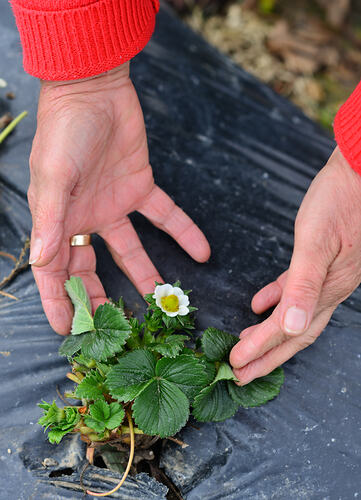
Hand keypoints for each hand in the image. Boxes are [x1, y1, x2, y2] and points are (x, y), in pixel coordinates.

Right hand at [28, 63, 209, 333]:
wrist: (96, 89)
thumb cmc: (66, 130)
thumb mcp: (54, 176)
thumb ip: (49, 219)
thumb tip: (41, 261)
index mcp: (58, 220)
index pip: (56, 272)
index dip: (61, 302)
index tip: (70, 332)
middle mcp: (85, 218)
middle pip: (93, 269)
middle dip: (103, 298)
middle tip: (121, 327)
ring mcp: (115, 206)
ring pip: (131, 250)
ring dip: (147, 275)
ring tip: (166, 303)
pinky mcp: (141, 188)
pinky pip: (165, 216)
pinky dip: (184, 233)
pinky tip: (203, 253)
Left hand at [230, 146, 360, 383]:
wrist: (358, 173)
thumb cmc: (338, 201)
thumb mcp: (316, 241)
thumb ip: (303, 284)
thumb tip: (289, 326)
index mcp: (327, 289)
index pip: (287, 330)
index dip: (260, 349)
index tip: (235, 366)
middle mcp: (330, 290)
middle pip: (294, 334)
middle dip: (266, 356)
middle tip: (239, 373)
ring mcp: (328, 277)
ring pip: (294, 316)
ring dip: (269, 333)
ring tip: (246, 344)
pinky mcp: (321, 262)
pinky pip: (295, 290)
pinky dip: (276, 300)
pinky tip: (259, 303)